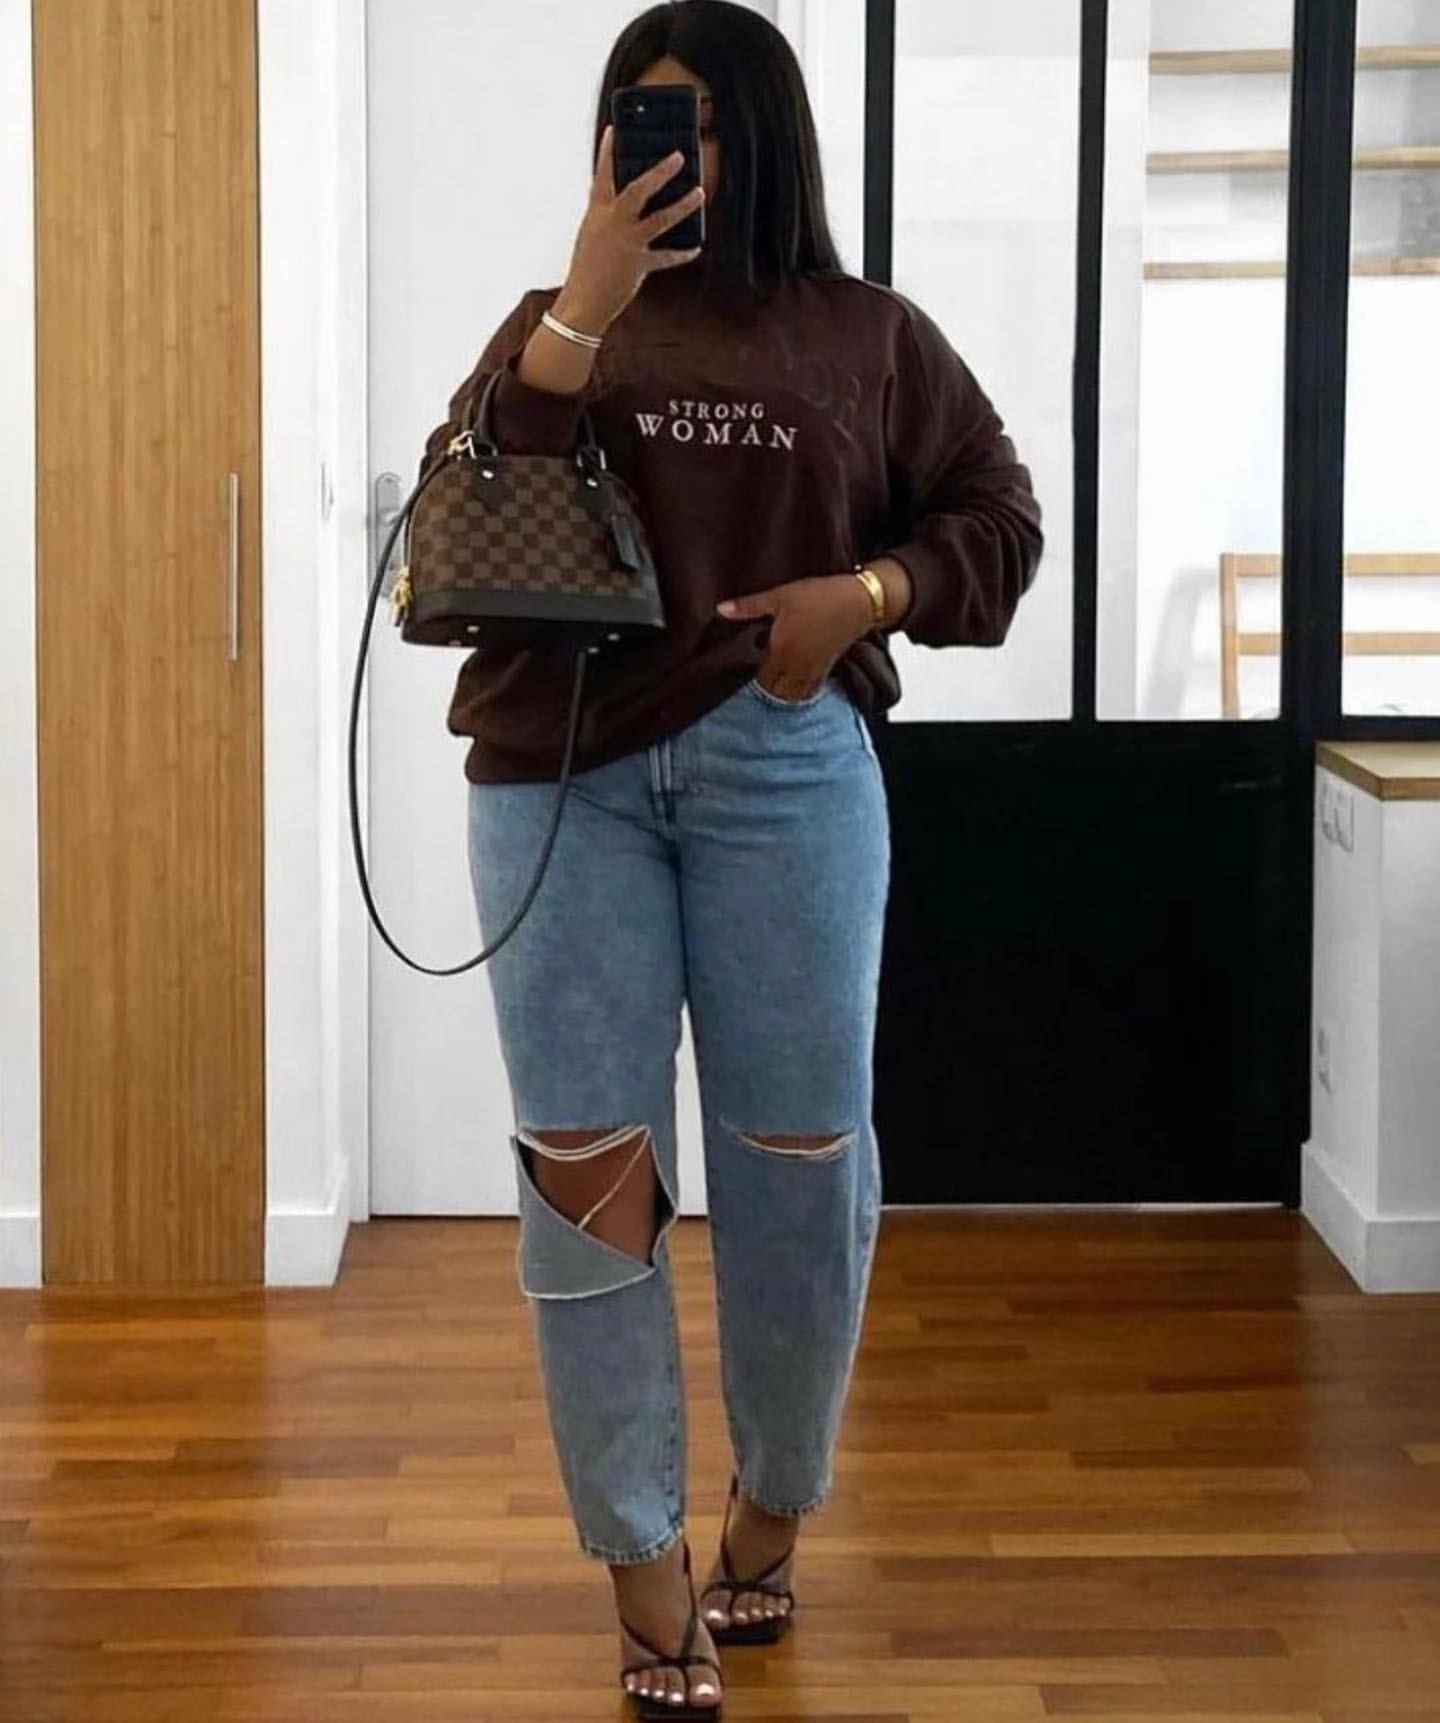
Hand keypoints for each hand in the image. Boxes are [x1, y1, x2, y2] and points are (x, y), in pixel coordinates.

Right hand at [554, 125, 705, 333]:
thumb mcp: (592, 235)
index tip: (614, 130)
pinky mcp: (640, 265)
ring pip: (661, 219)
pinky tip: (696, 248)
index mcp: (597, 213)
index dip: (607, 152)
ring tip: (700, 193)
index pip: (601, 176)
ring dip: (683, 205)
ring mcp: (628, 243)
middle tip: (678, 156)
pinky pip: (667, 257)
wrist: (583, 303)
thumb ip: (609, 216)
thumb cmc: (586, 268)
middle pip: (638, 190)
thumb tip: (630, 202)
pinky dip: (682, 253)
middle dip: (660, 172)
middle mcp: (613, 224)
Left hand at [717, 573, 876, 701]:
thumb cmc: (819, 596)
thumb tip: (720, 609)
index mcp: (781, 650)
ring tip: (771, 680)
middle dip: (763, 685)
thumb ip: (749, 606)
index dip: (748, 675)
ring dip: (779, 692)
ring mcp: (812, 671)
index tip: (741, 667)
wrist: (858, 601)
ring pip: (790, 695)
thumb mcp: (780, 596)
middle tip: (754, 674)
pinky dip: (798, 692)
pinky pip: (808, 691)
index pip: (758, 677)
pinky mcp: (825, 670)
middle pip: (773, 690)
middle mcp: (796, 666)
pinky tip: (792, 684)